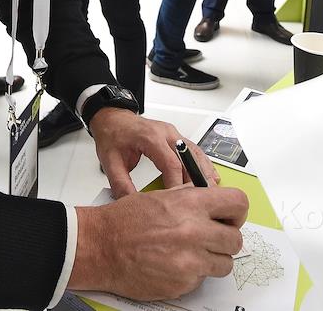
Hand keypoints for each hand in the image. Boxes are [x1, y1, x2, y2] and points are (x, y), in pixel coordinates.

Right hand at [69, 185, 248, 299]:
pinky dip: (193, 274)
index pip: (238, 203)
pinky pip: (202, 280)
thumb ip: (190, 197)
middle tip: (212, 238)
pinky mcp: (183, 283)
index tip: (231, 218)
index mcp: (191, 204)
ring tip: (192, 253)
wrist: (100, 247)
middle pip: (236, 239)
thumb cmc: (124, 221)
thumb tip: (213, 199)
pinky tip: (174, 264)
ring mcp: (190, 261)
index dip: (237, 212)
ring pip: (225, 264)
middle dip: (226, 239)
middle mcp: (195, 231)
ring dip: (213, 259)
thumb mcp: (161, 196)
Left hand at [89, 108, 219, 196]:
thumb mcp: (110, 162)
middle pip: (189, 158)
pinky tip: (210, 176)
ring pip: (196, 153)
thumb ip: (120, 184)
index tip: (179, 201)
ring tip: (212, 192)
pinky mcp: (176, 137)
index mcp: (150, 137)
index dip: (177, 184)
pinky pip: (194, 150)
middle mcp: (166, 133)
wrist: (113, 118)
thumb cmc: (113, 135)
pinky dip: (203, 164)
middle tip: (204, 200)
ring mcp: (173, 134)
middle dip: (197, 180)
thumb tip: (131, 205)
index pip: (171, 163)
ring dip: (204, 172)